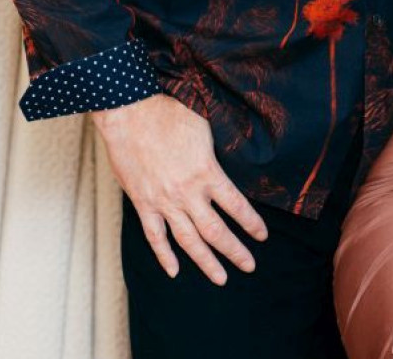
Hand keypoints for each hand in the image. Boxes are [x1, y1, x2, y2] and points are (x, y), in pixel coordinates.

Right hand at [92, 93, 266, 284]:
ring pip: (188, 240)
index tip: (262, 236)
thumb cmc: (169, 114)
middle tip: (249, 266)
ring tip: (221, 278)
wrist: (130, 114)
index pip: (236, 206)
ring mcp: (164, 201)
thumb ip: (217, 150)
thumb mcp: (205, 125)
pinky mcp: (143, 203)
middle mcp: (187, 193)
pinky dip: (164, 255)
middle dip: (235, 251)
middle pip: (216, 231)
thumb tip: (234, 155)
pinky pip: (155, 236)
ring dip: (206, 262)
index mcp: (207, 172)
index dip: (251, 223)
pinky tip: (174, 270)